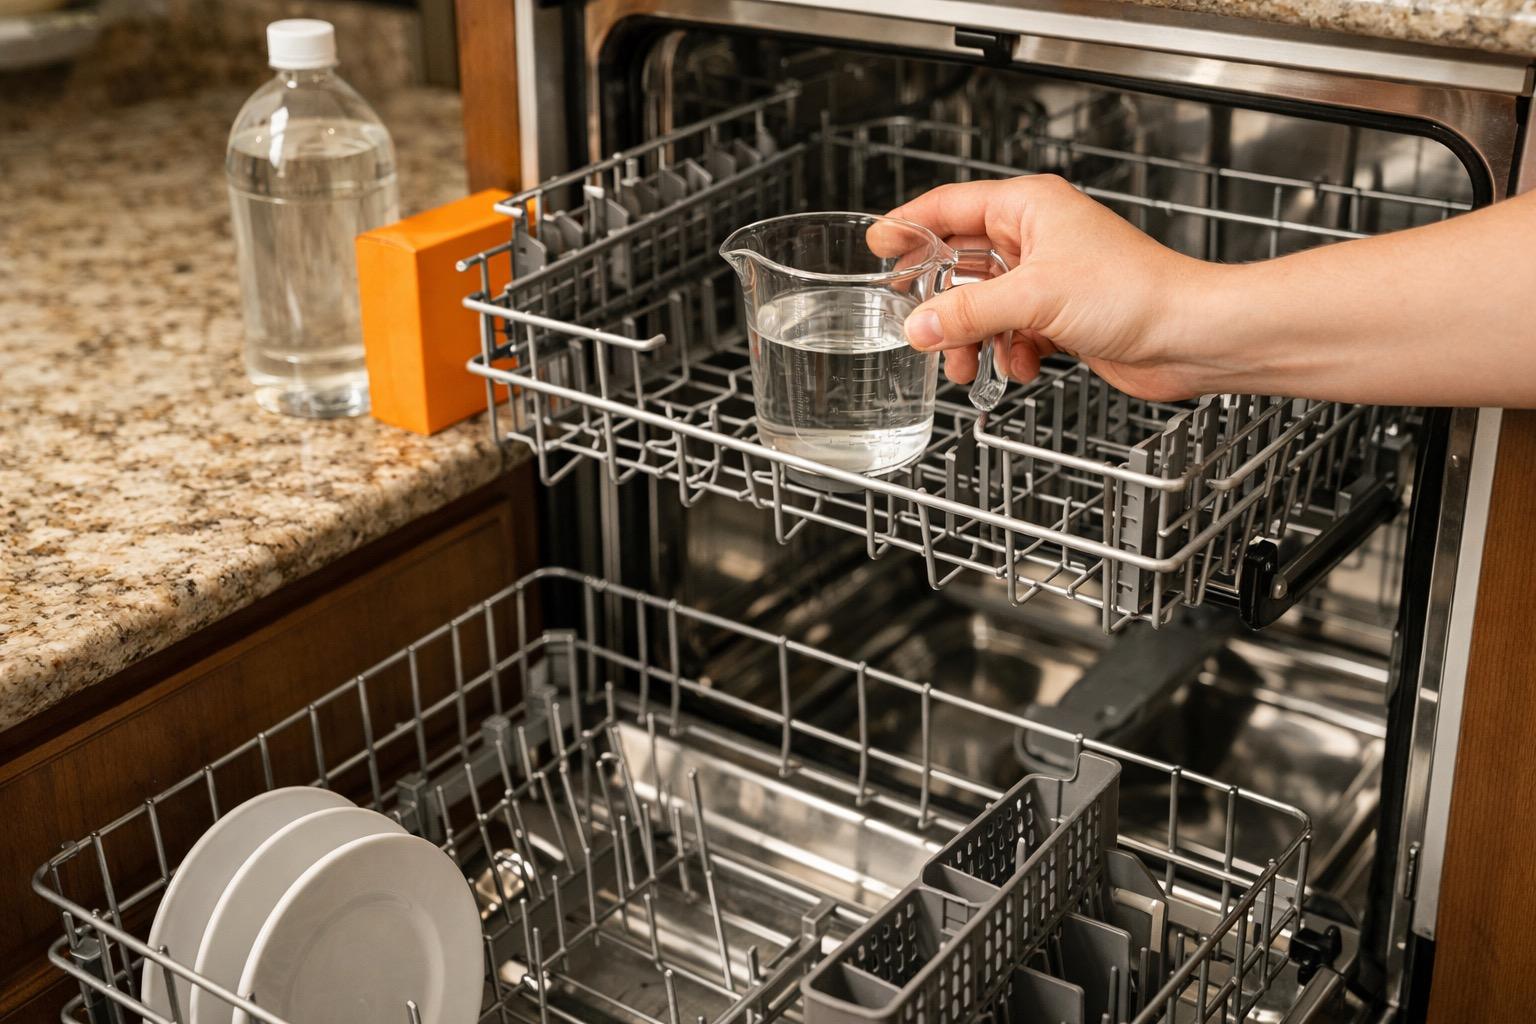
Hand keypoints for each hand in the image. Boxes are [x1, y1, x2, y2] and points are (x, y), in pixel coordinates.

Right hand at [877, 175, 1222, 401]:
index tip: (877, 246)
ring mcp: (1049, 278)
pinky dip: (1008, 352)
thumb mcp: (1034, 297)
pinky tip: (1021, 364)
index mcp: (1029, 207)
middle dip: (941, 302)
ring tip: (966, 364)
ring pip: (984, 305)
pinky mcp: (1061, 316)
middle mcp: (1036, 237)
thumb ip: (967, 312)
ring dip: (972, 338)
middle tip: (915, 324)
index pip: (949, 207)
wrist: (1189, 336)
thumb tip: (919, 326)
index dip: (908, 226)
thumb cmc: (1136, 293)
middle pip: (962, 264)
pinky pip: (1011, 332)